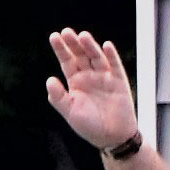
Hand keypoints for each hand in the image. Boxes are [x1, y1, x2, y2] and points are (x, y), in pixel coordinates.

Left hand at [46, 29, 144, 153]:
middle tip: (67, 32)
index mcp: (76, 82)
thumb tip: (49, 79)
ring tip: (83, 36)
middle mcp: (89, 77)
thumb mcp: (70, 112)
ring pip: (96, 57)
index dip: (61, 49)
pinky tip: (106, 45)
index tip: (54, 37)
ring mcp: (105, 78)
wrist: (112, 137)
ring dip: (90, 46)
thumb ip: (59, 97)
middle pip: (80, 55)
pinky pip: (115, 66)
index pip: (66, 61)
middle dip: (74, 44)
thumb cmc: (89, 126)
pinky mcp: (119, 82)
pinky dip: (111, 56)